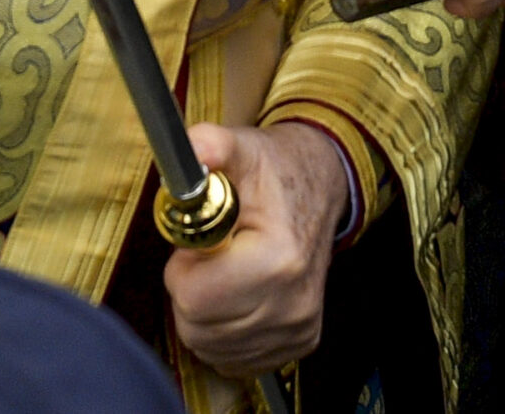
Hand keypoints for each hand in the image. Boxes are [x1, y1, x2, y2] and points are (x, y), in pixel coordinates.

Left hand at [164, 121, 344, 374]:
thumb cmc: (276, 171)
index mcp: (278, 259)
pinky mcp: (298, 343)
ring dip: (203, 313)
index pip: (193, 297)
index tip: (198, 243)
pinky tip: (236, 295)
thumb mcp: (242, 149)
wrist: (321, 186)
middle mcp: (293, 303)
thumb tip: (194, 147)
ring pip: (209, 345)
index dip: (183, 267)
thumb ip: (211, 146)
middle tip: (209, 254)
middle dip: (190, 289)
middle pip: (197, 325)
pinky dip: (222, 331)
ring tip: (223, 271)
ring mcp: (297, 328)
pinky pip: (231, 357)